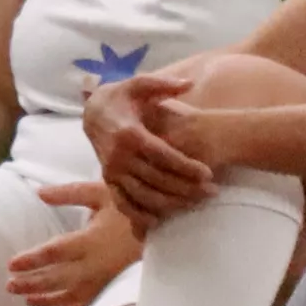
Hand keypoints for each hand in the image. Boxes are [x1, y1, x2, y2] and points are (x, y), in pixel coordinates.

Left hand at [10, 182, 142, 305]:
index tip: (11, 265)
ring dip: (48, 298)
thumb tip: (39, 193)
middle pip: (59, 278)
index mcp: (91, 239)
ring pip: (73, 293)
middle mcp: (97, 263)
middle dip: (33, 283)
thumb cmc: (132, 206)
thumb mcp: (102, 192)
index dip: (32, 260)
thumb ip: (69, 194)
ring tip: (26, 300)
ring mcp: (107, 277)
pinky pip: (92, 299)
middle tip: (9, 286)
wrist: (171, 226)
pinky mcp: (116, 283)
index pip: (55, 252)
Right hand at [88, 66, 218, 224]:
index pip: (162, 155)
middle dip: (186, 188)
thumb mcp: (139, 84)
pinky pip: (123, 203)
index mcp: (129, 133)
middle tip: (212, 191)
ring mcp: (111, 170)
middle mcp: (118, 155)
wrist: (93, 113)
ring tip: (196, 203)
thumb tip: (189, 83)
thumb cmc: (122, 98)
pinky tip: (160, 221)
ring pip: (143, 194)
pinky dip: (140, 215)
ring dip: (170, 203)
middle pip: (157, 178)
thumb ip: (163, 84)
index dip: (186, 166)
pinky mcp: (107, 180)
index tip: (208, 173)